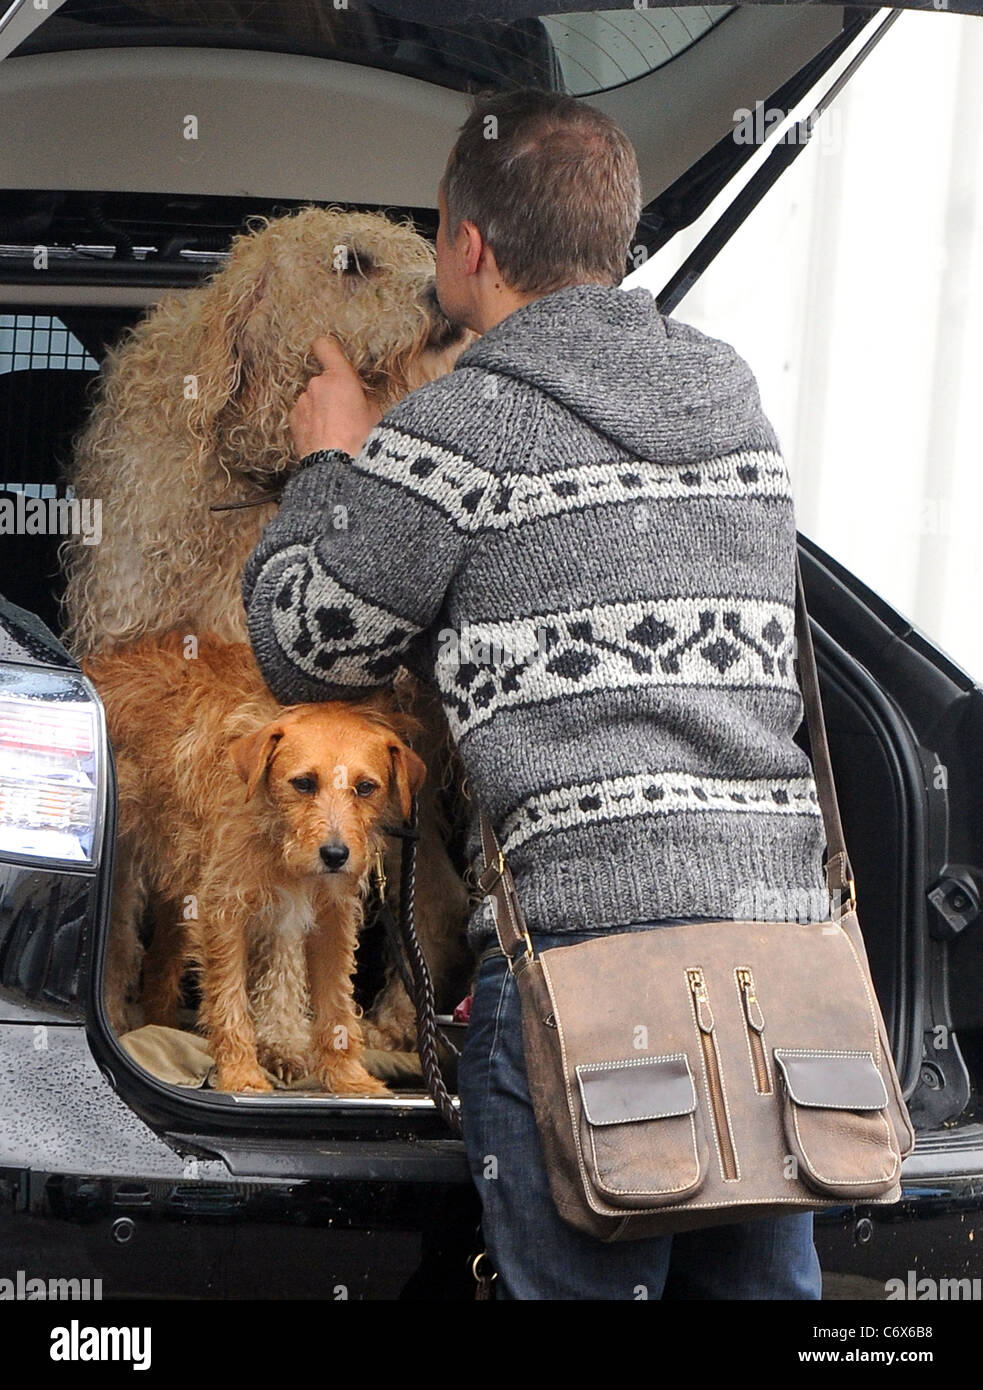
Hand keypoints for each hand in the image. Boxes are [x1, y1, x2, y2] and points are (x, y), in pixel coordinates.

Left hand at [289, 336, 382, 459]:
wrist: (337, 471)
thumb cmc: (362, 443)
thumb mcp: (377, 416)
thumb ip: (365, 397)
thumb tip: (359, 396)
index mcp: (340, 378)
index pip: (326, 346)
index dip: (329, 349)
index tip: (332, 355)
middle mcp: (316, 385)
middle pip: (323, 380)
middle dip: (333, 393)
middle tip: (348, 414)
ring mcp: (302, 403)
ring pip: (313, 400)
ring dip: (321, 410)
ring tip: (336, 432)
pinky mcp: (293, 421)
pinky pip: (304, 415)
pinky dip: (311, 424)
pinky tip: (323, 440)